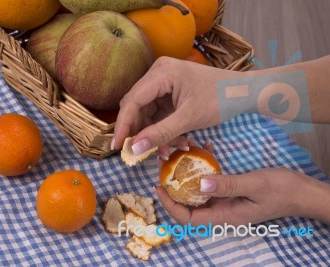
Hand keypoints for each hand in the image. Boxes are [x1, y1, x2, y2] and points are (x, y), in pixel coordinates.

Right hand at [112, 56, 243, 153]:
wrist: (244, 92)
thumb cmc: (220, 100)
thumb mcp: (189, 119)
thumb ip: (160, 133)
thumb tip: (134, 149)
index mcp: (162, 73)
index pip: (132, 101)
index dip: (123, 125)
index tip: (117, 147)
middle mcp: (158, 73)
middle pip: (136, 106)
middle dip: (140, 131)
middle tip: (142, 153)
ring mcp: (163, 82)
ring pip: (147, 112)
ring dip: (154, 133)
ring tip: (169, 150)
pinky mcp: (169, 91)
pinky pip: (158, 113)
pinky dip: (163, 129)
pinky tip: (176, 142)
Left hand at [155, 168, 329, 224]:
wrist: (302, 191)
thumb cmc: (282, 190)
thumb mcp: (255, 185)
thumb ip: (227, 185)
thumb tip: (199, 184)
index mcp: (225, 216)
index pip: (188, 218)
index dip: (170, 205)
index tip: (159, 187)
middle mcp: (222, 210)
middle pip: (188, 204)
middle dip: (174, 186)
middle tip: (164, 165)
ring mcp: (226, 200)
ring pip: (197, 190)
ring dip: (187, 172)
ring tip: (181, 151)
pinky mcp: (231, 190)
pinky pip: (211, 180)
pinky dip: (205, 166)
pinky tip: (205, 147)